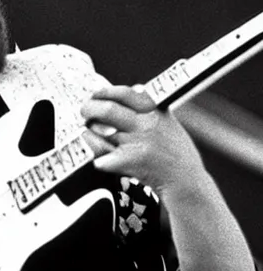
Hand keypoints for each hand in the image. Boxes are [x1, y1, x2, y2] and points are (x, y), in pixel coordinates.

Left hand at [84, 85, 210, 198]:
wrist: (187, 182)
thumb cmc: (176, 154)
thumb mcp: (169, 124)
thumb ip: (151, 108)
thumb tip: (134, 88)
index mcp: (156, 112)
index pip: (125, 93)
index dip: (104, 92)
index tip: (94, 93)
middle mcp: (147, 124)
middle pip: (107, 110)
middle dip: (88, 109)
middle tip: (84, 112)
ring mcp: (137, 142)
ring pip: (99, 131)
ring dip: (90, 132)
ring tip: (92, 133)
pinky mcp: (129, 161)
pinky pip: (99, 154)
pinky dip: (95, 154)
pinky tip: (100, 156)